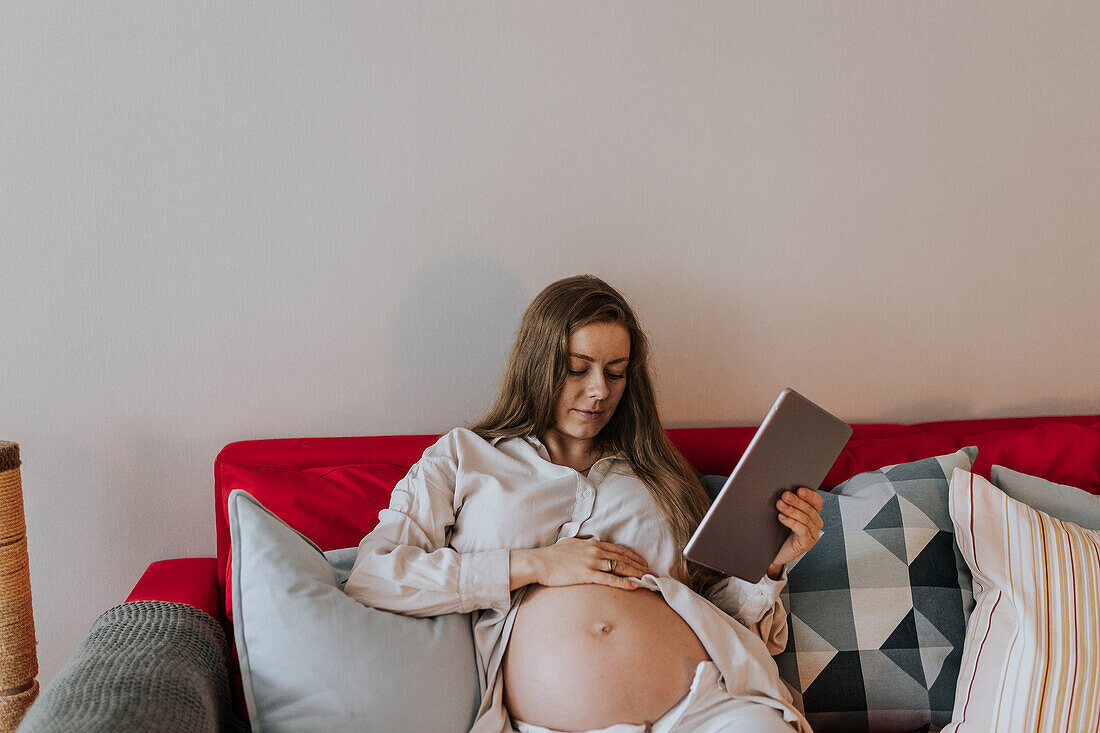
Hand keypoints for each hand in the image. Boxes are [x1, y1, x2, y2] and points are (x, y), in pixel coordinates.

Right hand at [510, 537, 649, 590]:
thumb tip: (591, 547)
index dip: (633, 556)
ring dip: (636, 573)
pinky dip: (624, 582)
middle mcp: (595, 551)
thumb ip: (584, 546)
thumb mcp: (571, 545)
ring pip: (620, 567)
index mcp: (593, 543)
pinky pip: (610, 579)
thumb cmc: (553, 555)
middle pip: (623, 558)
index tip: (643, 562)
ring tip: (648, 579)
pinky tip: (634, 586)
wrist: (540, 562)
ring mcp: (592, 562)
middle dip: (639, 565)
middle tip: (652, 572)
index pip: (618, 549)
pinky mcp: (587, 574)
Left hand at [768, 487, 824, 574]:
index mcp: (813, 514)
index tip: (799, 490)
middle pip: (810, 509)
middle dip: (796, 501)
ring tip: (780, 505)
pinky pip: (802, 530)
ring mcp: (812, 535)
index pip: (817, 501)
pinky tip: (782, 518)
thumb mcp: (785, 515)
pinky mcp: (807, 544)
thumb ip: (788, 504)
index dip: (810, 495)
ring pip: (806, 519)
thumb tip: (783, 492)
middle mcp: (815, 524)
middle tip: (785, 496)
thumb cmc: (780, 533)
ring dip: (792, 510)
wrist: (775, 553)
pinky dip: (792, 522)